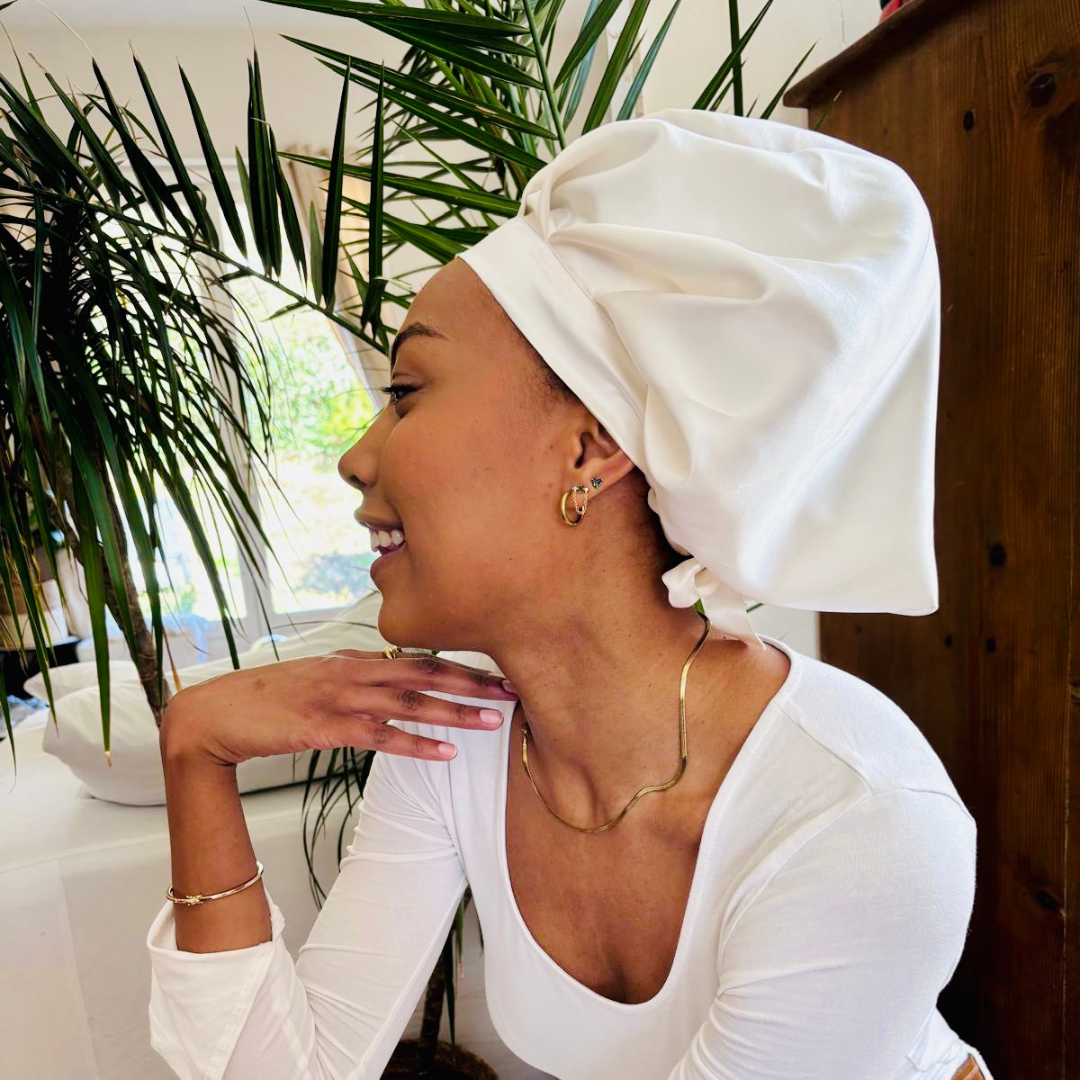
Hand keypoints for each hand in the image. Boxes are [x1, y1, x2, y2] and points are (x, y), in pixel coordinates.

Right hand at [159, 650, 516, 766]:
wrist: (216, 715)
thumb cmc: (268, 699)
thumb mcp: (319, 679)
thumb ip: (357, 676)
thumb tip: (390, 676)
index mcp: (355, 660)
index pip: (419, 656)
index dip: (461, 664)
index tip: (497, 672)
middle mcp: (354, 671)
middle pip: (425, 671)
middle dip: (473, 682)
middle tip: (513, 691)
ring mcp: (340, 697)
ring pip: (410, 701)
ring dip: (454, 712)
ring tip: (492, 722)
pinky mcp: (326, 726)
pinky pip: (380, 736)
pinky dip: (415, 743)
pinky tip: (444, 753)